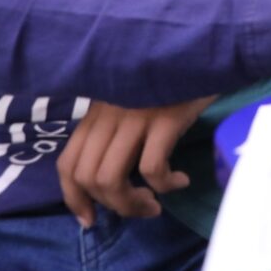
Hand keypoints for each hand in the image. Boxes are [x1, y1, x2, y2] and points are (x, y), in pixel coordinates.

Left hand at [57, 95, 216, 226]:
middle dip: (112, 205)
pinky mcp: (165, 119)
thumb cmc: (171, 79)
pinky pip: (152, 167)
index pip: (67, 164)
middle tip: (140, 208)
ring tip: (155, 205)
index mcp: (97, 113)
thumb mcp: (134, 101)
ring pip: (111, 179)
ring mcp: (135, 117)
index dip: (74, 199)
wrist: (203, 51)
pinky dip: (164, 185)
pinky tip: (180, 182)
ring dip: (132, 204)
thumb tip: (114, 178)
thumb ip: (118, 128)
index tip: (91, 219)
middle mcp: (108, 116)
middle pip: (87, 177)